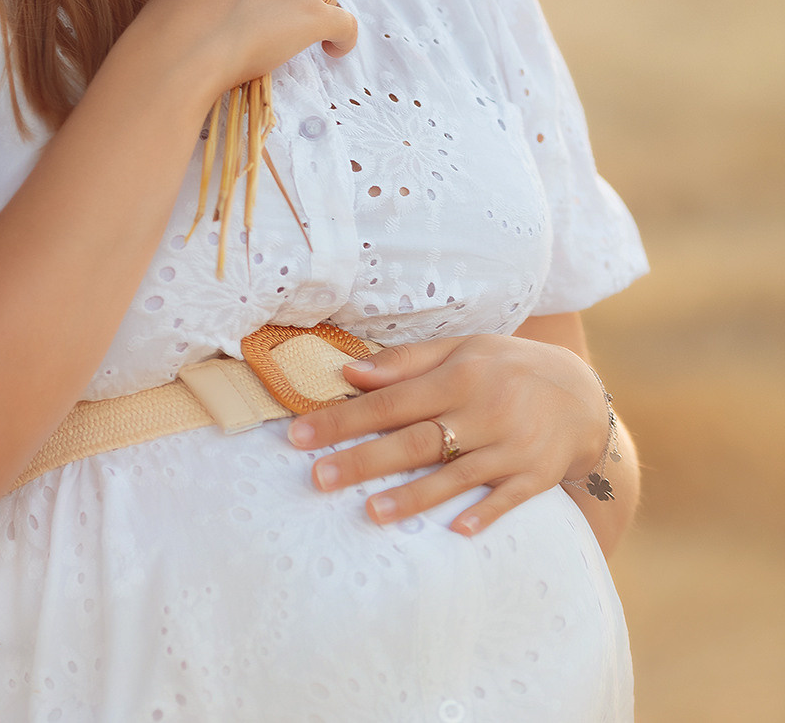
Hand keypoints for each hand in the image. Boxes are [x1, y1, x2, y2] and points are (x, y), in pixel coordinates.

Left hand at [285, 333, 610, 536]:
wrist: (580, 395)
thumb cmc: (505, 368)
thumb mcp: (461, 350)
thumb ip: (405, 362)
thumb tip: (350, 372)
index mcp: (459, 376)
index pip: (391, 401)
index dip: (345, 417)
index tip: (301, 434)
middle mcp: (484, 411)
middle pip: (416, 441)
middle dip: (364, 460)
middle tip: (318, 478)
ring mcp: (511, 447)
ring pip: (456, 475)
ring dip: (414, 496)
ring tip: (371, 512)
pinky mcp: (536, 476)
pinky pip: (508, 499)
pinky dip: (485, 513)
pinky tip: (458, 530)